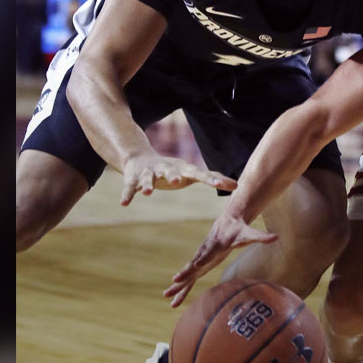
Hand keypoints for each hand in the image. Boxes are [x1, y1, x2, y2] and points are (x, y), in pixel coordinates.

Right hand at [119, 154, 236, 204]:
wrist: (139, 158)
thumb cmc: (172, 170)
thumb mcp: (190, 173)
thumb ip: (211, 178)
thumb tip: (237, 185)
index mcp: (182, 169)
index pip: (200, 174)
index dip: (214, 179)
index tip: (228, 185)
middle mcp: (166, 169)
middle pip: (170, 171)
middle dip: (172, 176)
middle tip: (176, 180)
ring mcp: (148, 173)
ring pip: (148, 179)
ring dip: (147, 185)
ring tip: (147, 192)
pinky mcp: (133, 179)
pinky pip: (130, 188)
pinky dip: (127, 195)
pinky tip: (124, 204)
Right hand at [163, 213, 278, 306]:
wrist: (226, 222)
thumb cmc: (239, 230)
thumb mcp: (250, 234)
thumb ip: (261, 237)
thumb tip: (276, 237)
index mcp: (214, 246)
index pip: (207, 254)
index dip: (201, 260)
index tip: (194, 266)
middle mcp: (204, 253)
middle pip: (192, 265)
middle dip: (183, 274)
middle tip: (174, 282)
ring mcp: (200, 259)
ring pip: (187, 274)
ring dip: (177, 286)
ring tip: (167, 296)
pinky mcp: (199, 265)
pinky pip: (189, 279)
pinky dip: (181, 288)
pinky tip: (174, 300)